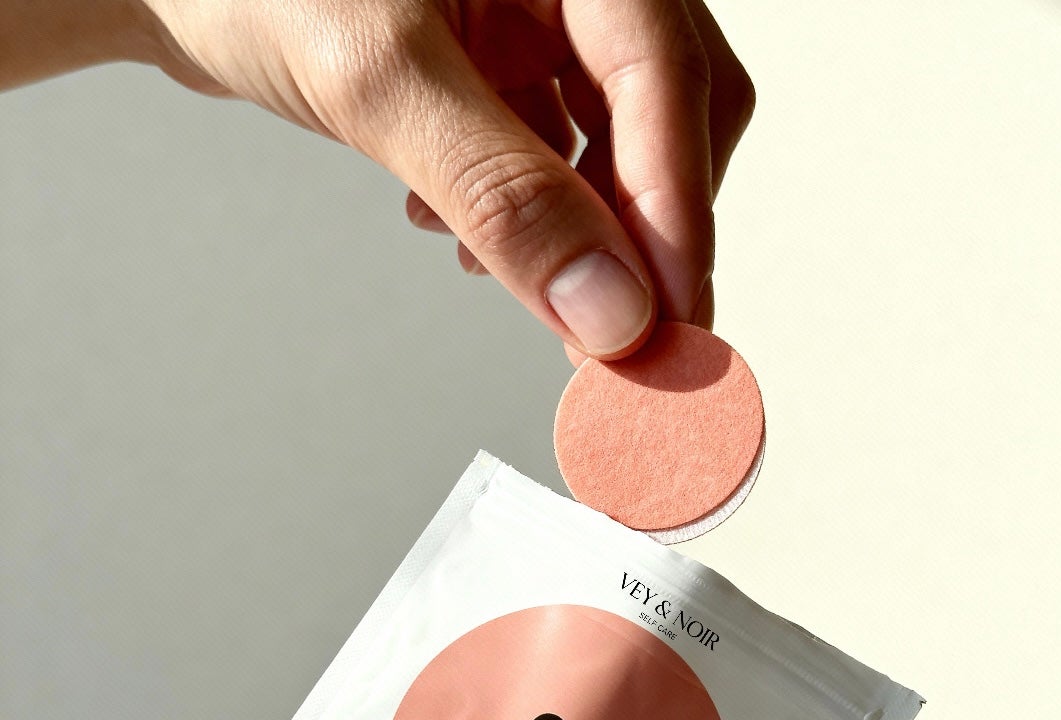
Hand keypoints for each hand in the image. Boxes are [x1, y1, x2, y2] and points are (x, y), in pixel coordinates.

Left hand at [131, 0, 753, 357]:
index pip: (666, 80)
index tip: (668, 326)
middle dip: (641, 231)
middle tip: (619, 338)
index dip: (675, 215)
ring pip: (620, 140)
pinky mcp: (507, 56)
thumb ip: (499, 191)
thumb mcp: (378, 77)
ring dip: (582, 229)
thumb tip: (604, 307)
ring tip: (510, 275)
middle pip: (670, 113)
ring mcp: (543, 12)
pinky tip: (465, 231)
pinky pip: (560, 146)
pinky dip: (532, 208)